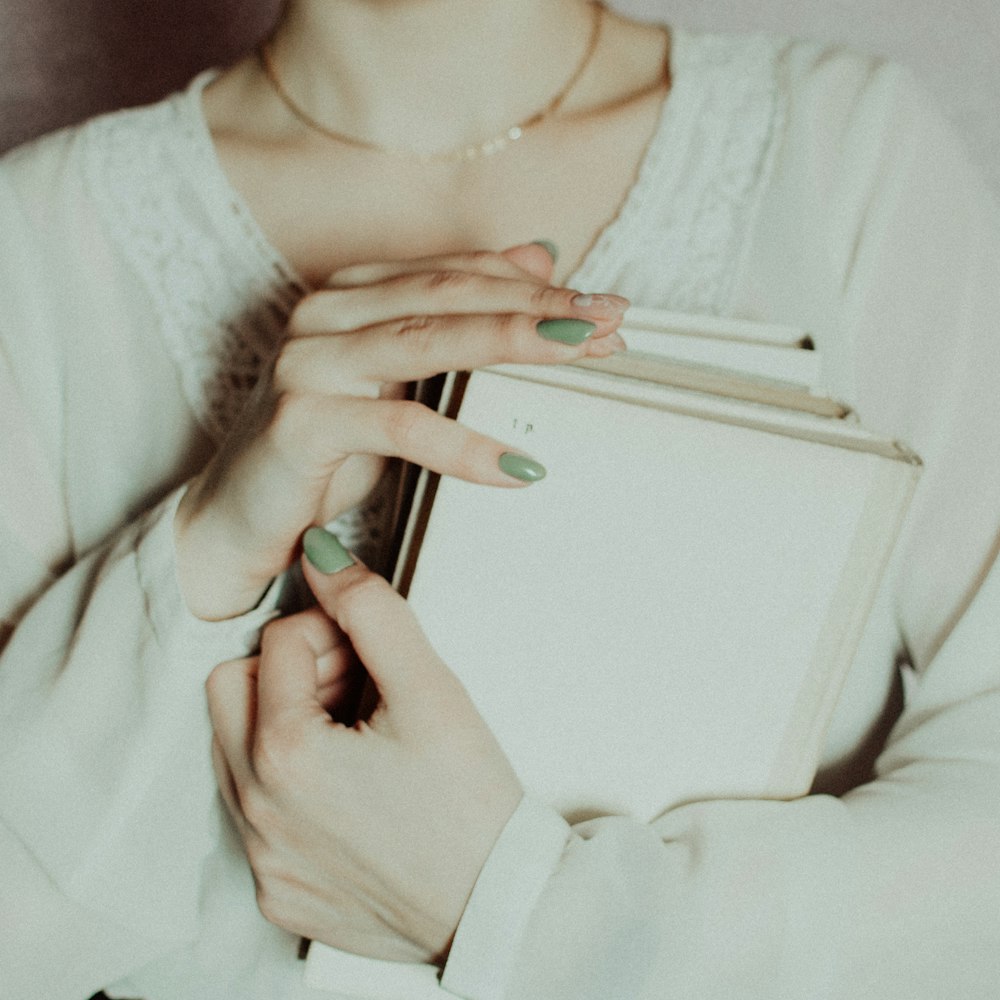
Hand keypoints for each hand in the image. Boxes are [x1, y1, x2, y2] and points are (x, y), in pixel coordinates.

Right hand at [176, 244, 627, 618]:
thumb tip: (540, 256)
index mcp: (352, 294)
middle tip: (610, 324)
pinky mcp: (301, 420)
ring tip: (584, 357)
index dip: (535, 288)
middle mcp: (325, 312)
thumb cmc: (326, 452)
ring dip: (515, 346)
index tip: (604, 309)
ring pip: (428, 341)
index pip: (458, 274)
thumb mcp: (402, 384)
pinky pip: (400, 426)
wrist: (239, 519)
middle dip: (538, 309)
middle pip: (450, 295)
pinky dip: (465, 446)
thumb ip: (461, 320)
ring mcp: (308, 361)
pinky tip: (520, 468)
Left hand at [206, 528, 523, 964]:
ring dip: (287, 725)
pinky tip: (352, 791)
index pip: (277, 641)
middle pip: (231, 688)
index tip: (371, 654)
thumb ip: (371, 610)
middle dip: (290, 671)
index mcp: (286, 754)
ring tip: (358, 739)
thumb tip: (322, 555)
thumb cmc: (472, 806)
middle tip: (356, 688)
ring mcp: (262, 857)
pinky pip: (256, 814)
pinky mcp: (277, 891)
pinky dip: (291, 786)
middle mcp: (257, 810)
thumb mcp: (431, 690)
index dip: (330, 631)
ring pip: (237, 749)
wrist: (497, 908)